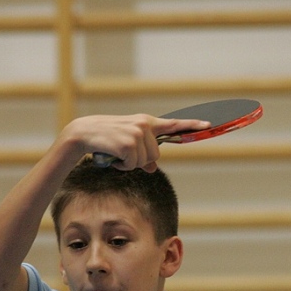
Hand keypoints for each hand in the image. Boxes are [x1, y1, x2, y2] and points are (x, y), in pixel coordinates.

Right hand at [61, 114, 209, 171]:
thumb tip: (153, 167)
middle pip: (155, 155)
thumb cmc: (104, 141)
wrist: (81, 134)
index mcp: (146, 123)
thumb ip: (142, 153)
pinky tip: (112, 157)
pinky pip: (133, 165)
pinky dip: (122, 166)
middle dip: (139, 161)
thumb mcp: (126, 145)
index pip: (173, 124)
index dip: (192, 125)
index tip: (209, 125)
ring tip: (114, 153)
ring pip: (145, 162)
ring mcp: (137, 133)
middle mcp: (144, 125)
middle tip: (121, 154)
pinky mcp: (129, 143)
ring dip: (129, 164)